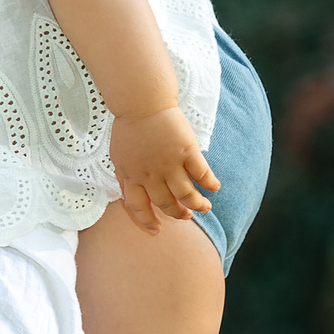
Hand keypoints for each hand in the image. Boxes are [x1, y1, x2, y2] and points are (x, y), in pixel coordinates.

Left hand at [109, 106, 218, 231]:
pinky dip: (210, 183)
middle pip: (165, 203)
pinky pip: (201, 173)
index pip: (137, 206)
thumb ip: (126, 177)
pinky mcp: (186, 151)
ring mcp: (169, 163)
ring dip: (198, 204)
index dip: (146, 221)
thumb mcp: (118, 156)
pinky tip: (214, 187)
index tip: (156, 230)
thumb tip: (130, 195)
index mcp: (130, 175)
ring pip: (186, 194)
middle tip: (187, 216)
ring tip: (205, 207)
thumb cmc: (129, 128)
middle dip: (178, 213)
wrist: (141, 103)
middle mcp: (149, 174)